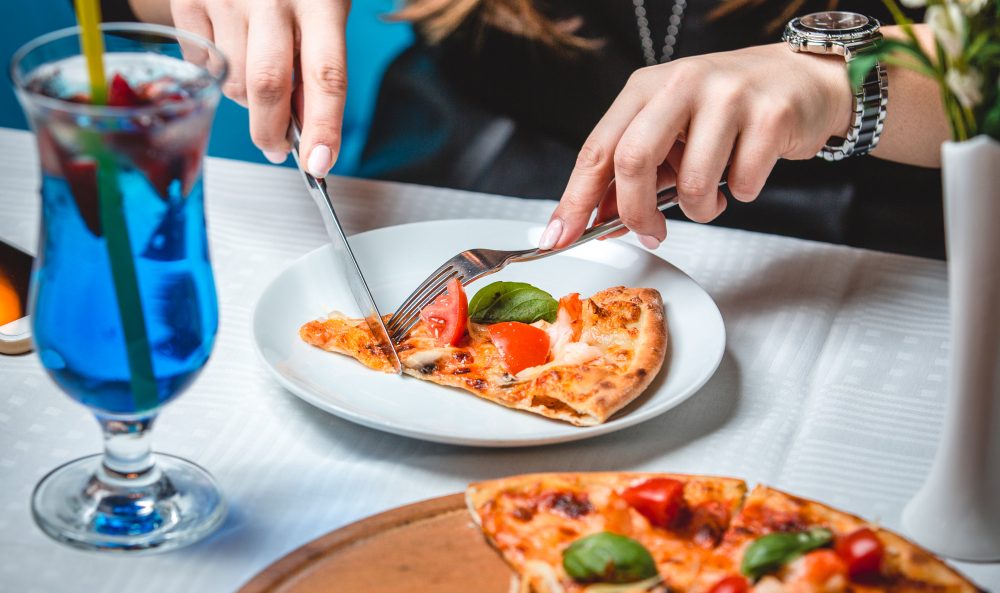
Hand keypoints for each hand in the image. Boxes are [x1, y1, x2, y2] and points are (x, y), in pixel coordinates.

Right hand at [168, 0, 349, 175]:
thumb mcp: (322, 9)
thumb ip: (315, 62)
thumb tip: (303, 127)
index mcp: (320, 1)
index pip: (326, 76)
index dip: (324, 127)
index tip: (319, 164)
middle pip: (267, 85)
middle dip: (270, 131)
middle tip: (276, 148)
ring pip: (232, 81)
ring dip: (245, 97)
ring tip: (255, 69)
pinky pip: (201, 63)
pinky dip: (216, 70)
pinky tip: (229, 46)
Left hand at [538, 44, 853, 249]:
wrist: (805, 80)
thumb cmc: (730, 111)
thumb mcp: (672, 132)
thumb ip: (634, 173)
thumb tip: (597, 221)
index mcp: (646, 88)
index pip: (598, 148)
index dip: (575, 199)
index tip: (559, 236)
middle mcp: (681, 84)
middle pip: (633, 160)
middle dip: (636, 213)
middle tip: (650, 235)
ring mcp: (727, 96)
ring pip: (692, 183)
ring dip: (700, 210)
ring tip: (712, 197)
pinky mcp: (770, 115)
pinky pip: (742, 184)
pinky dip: (741, 195)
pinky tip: (745, 174)